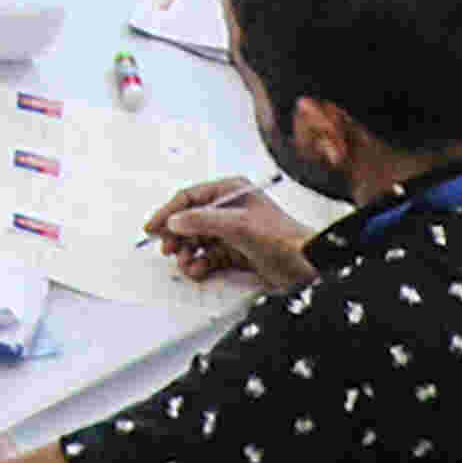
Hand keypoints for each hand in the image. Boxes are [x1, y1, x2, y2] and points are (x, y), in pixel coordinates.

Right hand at [147, 175, 313, 292]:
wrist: (308, 267)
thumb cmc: (283, 239)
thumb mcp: (238, 225)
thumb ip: (202, 221)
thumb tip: (173, 221)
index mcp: (231, 192)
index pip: (190, 198)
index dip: (168, 212)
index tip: (152, 228)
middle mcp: (230, 209)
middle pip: (190, 221)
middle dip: (177, 237)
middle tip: (168, 249)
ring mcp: (233, 232)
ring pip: (197, 241)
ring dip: (187, 253)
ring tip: (185, 263)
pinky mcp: (236, 253)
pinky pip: (208, 257)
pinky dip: (200, 264)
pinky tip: (197, 270)